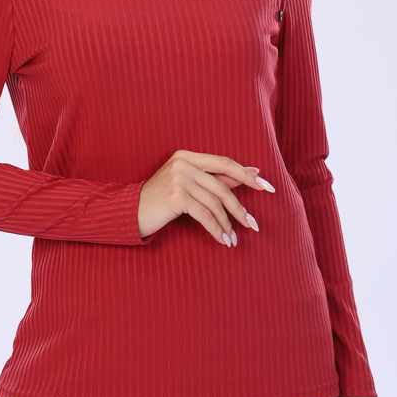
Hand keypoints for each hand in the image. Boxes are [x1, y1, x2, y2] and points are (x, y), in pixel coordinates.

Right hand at [137, 148, 274, 244]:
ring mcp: (178, 178)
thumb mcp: (188, 184)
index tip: (268, 187)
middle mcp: (183, 163)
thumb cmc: (160, 198)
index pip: (225, 163)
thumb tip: (251, 171)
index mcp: (187, 156)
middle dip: (240, 208)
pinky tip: (222, 240)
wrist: (128, 211)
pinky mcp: (175, 196)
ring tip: (234, 239)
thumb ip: (217, 177)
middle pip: (222, 186)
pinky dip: (216, 229)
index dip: (247, 175)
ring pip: (215, 203)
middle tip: (253, 224)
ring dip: (227, 224)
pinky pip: (204, 215)